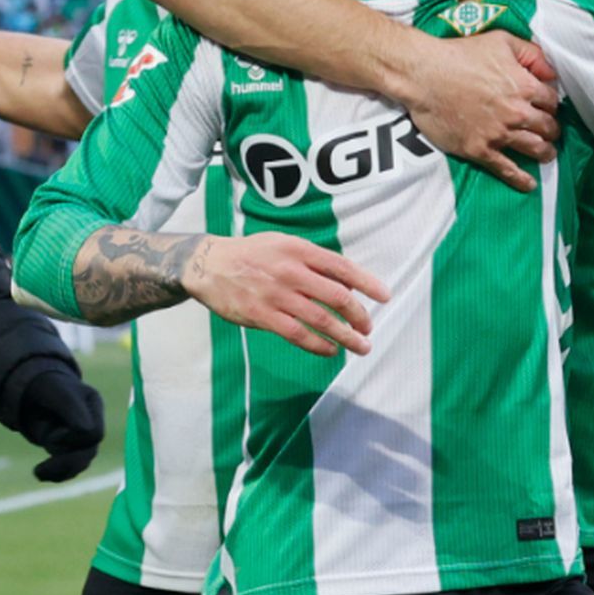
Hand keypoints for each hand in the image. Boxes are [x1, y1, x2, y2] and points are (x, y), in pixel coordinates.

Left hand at [16, 366, 105, 482]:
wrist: (34, 388)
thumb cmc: (47, 386)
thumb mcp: (58, 392)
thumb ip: (73, 408)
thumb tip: (86, 431)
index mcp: (93, 406)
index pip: (93, 433)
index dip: (73, 439)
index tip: (51, 437)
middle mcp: (91, 422)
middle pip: (89, 452)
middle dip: (66, 462)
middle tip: (38, 470)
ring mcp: (81, 436)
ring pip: (81, 462)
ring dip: (60, 471)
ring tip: (37, 473)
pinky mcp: (69, 448)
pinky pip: (70, 468)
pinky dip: (57, 474)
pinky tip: (40, 475)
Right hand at [182, 232, 390, 356]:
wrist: (208, 264)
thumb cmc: (253, 254)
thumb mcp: (284, 244)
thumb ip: (314, 260)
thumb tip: (348, 283)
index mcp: (299, 249)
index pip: (342, 267)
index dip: (367, 283)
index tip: (385, 297)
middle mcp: (291, 271)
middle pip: (337, 296)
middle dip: (359, 315)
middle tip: (369, 328)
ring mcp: (276, 295)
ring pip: (321, 319)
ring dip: (345, 336)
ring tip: (360, 346)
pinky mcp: (261, 315)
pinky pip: (297, 334)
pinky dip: (318, 345)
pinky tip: (330, 351)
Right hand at [399, 30, 560, 192]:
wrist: (425, 75)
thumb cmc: (460, 54)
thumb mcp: (502, 41)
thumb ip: (532, 54)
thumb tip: (551, 73)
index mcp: (524, 86)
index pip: (552, 101)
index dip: (551, 105)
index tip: (547, 108)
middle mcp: (517, 113)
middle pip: (548, 127)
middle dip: (552, 130)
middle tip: (550, 132)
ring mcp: (499, 133)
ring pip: (534, 148)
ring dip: (545, 152)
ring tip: (546, 154)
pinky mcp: (480, 149)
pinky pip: (507, 169)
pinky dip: (521, 178)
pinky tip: (529, 184)